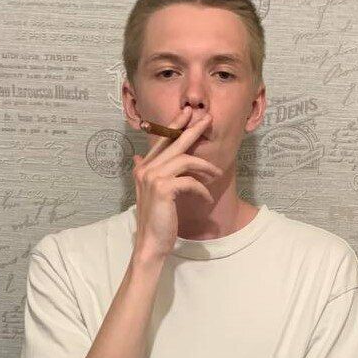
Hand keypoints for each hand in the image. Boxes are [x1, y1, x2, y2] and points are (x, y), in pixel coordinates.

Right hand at [132, 106, 222, 261]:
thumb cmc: (155, 220)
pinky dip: (202, 190)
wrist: (151, 243)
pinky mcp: (164, 188)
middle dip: (193, 129)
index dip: (175, 126)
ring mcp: (153, 177)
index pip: (160, 141)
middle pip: (174, 143)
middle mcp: (145, 169)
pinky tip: (206, 199)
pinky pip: (191, 181)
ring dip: (205, 167)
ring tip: (217, 175)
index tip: (188, 114)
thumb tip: (139, 156)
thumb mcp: (150, 194)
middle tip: (207, 118)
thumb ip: (148, 173)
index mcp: (142, 168)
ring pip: (186, 161)